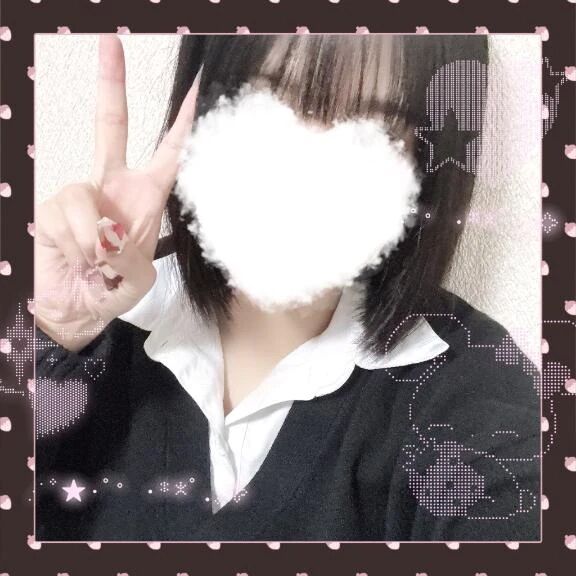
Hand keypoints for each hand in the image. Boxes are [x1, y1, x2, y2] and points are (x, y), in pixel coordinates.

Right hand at [35, 34, 200, 350]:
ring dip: (94, 240)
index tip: (196, 88)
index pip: (168, 152)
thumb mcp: (138, 278)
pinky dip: (77, 241)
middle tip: (111, 40)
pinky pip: (66, 211)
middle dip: (112, 84)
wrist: (78, 309)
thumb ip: (131, 255)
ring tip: (97, 262)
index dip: (182, 123)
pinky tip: (79, 256)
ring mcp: (81, 193)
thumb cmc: (113, 290)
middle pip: (111, 125)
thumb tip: (106, 231)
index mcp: (147, 198)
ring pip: (84, 193)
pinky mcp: (52, 206)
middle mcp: (113, 186)